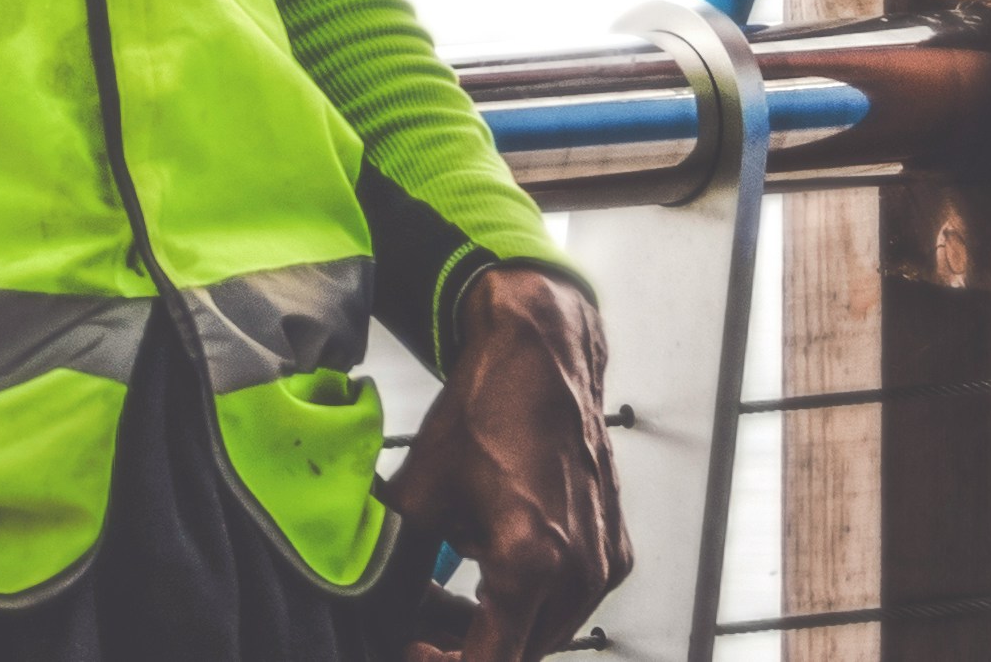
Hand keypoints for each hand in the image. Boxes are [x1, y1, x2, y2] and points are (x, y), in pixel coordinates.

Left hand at [386, 265, 630, 661]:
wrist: (541, 358)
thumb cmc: (487, 411)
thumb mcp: (420, 490)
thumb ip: (400, 556)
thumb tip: (375, 593)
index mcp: (531, 559)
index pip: (494, 659)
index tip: (418, 650)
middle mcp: (580, 569)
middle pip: (524, 652)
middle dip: (473, 648)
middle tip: (427, 632)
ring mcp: (605, 561)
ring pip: (548, 630)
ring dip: (502, 626)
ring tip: (455, 599)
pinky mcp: (614, 549)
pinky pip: (570, 599)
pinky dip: (532, 599)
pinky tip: (494, 564)